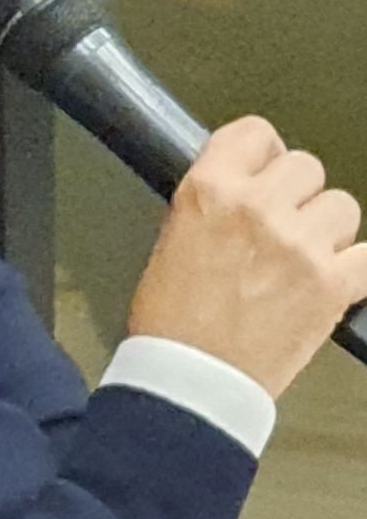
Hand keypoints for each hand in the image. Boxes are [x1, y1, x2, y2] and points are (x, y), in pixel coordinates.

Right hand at [127, 116, 366, 397]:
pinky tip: (338, 280)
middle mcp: (257, 209)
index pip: (255, 134)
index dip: (264, 154)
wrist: (191, 384)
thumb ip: (212, 205)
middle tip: (282, 228)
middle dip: (297, 196)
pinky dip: (356, 270)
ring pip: (343, 207)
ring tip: (304, 261)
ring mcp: (299, 246)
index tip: (266, 171)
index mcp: (209, 192)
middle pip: (306, 167)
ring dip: (328, 231)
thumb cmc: (172, 326)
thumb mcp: (171, 242)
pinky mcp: (331, 285)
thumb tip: (243, 192)